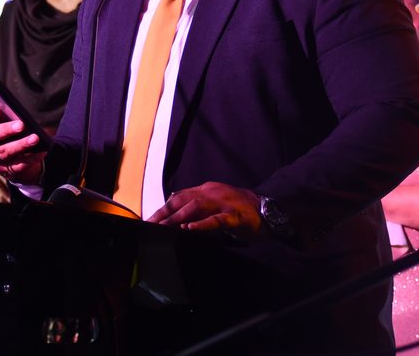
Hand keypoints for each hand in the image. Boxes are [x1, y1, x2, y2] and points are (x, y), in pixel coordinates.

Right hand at [0, 106, 44, 184]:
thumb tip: (22, 107)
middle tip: (21, 125)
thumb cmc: (11, 133)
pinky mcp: (6, 170)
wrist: (18, 158)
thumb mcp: (6, 122)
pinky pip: (18, 165)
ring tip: (35, 138)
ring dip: (20, 144)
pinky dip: (31, 158)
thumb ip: (8, 114)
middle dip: (4, 130)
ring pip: (3, 152)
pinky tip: (41, 151)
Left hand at [147, 181, 264, 240]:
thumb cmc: (240, 209)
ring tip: (164, 226)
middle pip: (183, 200)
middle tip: (151, 225)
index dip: (163, 208)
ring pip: (196, 207)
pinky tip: (189, 228)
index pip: (179, 197)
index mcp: (207, 189)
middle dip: (165, 212)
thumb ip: (197, 203)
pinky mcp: (235, 216)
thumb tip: (174, 207)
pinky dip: (202, 224)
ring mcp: (224, 203)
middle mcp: (213, 192)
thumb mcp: (215, 203)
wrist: (269, 210)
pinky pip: (217, 219)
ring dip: (178, 217)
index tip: (150, 220)